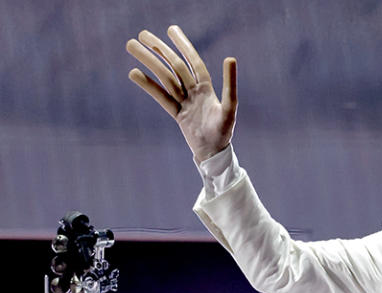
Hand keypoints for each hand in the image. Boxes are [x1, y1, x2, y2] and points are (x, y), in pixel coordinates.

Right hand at [126, 26, 237, 161]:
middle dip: (158, 49)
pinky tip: (133, 73)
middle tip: (140, 33)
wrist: (213, 154)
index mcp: (207, 88)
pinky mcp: (176, 114)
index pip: (193, 62)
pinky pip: (160, 97)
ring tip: (131, 47)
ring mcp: (184, 102)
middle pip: (174, 66)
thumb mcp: (229, 107)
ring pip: (164, 78)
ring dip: (148, 62)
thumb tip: (231, 58)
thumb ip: (230, 84)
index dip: (183, 45)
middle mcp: (194, 92)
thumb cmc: (224, 132)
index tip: (171, 29)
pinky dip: (147, 85)